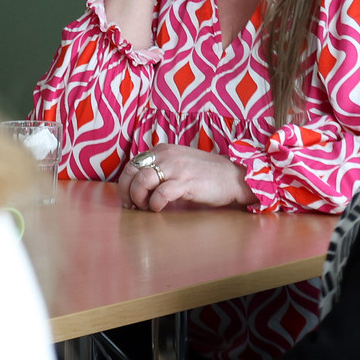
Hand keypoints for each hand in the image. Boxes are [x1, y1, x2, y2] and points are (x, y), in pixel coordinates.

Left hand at [117, 143, 253, 210]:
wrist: (234, 177)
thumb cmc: (206, 175)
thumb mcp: (179, 163)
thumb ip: (160, 168)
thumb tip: (138, 186)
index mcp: (163, 150)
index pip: (132, 164)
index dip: (125, 184)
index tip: (128, 199)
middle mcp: (166, 155)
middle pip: (132, 172)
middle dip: (127, 192)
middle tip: (133, 206)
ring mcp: (176, 168)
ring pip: (142, 181)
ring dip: (139, 199)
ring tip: (146, 208)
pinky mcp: (186, 182)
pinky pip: (160, 194)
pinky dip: (155, 204)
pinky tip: (159, 209)